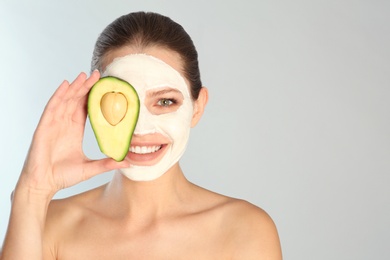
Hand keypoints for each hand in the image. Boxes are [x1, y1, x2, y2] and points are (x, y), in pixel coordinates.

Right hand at [17, 71, 128, 195]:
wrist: (44, 185)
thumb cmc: (63, 176)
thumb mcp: (90, 168)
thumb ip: (107, 164)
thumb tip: (127, 163)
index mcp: (74, 130)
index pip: (85, 108)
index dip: (93, 97)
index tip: (104, 87)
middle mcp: (64, 124)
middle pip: (76, 101)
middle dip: (86, 87)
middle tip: (98, 74)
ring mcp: (53, 125)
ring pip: (65, 101)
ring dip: (74, 87)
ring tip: (84, 76)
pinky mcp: (44, 128)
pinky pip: (51, 108)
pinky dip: (58, 96)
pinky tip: (66, 85)